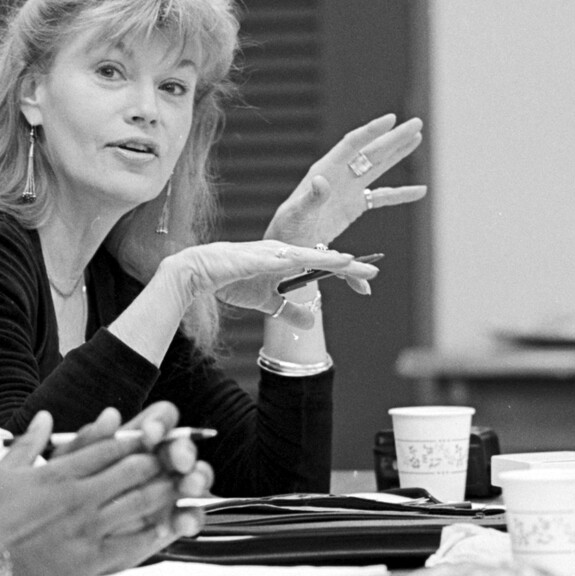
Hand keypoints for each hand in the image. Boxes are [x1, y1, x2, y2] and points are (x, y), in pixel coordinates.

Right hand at [0, 405, 194, 575]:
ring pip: (139, 503)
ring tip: (188, 483)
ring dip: (166, 491)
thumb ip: (30, 442)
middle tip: (183, 454)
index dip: (138, 439)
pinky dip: (155, 532)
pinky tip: (170, 526)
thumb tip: (45, 417)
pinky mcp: (90, 557)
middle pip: (132, 470)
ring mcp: (88, 527)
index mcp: (60, 473)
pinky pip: (131, 542)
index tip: (157, 433)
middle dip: (160, 460)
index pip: (109, 448)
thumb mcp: (3, 470)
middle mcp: (80, 496)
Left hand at [54, 402, 216, 530]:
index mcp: (138, 439)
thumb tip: (111, 415)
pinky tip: (181, 523)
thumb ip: (87, 443)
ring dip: (197, 478)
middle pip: (183, 447)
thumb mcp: (67, 468)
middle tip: (180, 459)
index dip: (161, 422)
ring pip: (195, 478)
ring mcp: (170, 491)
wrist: (61, 539)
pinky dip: (190, 519)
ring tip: (190, 485)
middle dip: (184, 451)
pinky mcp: (173, 521)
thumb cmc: (62, 495)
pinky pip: (191, 517)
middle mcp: (160, 461)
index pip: (162, 419)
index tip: (150, 433)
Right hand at [161, 239, 378, 321]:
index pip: (321, 266)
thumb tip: (312, 322)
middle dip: (349, 266)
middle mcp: (283, 253)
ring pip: (310, 255)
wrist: (200, 272)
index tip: (366, 280)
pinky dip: (306, 259)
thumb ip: (289, 310)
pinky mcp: (261, 257)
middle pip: (322, 258)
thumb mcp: (266, 302)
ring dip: (333, 260)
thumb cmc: (229, 280)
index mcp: (285, 261)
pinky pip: (288, 258)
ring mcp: (273, 253)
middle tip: (374, 271)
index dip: (343, 272)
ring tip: (355, 262)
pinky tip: (318, 261)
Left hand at [267, 113, 426, 250]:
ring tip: (417, 137)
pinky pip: (381, 197)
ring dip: (397, 153)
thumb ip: (310, 198)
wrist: (289, 248)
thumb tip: (321, 180)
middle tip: (417, 123)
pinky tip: (420, 190)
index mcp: (325, 172)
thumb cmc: (287, 229)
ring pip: (378, 167)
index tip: (391, 118)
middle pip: (371, 152)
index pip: (352, 145)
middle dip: (393, 138)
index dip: (371, 131)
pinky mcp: (354, 206)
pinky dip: (400, 194)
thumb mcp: (297, 213)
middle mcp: (339, 176)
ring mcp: (348, 190)